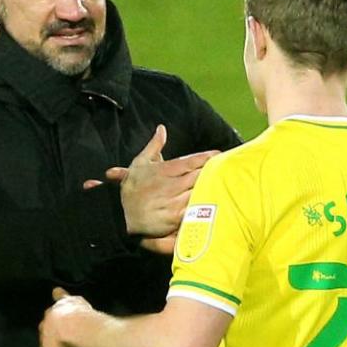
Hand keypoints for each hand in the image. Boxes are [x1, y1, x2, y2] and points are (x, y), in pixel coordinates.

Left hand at [39, 287, 90, 346]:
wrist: (74, 325)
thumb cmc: (79, 313)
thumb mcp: (74, 300)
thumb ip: (65, 298)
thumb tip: (56, 291)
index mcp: (53, 312)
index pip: (50, 315)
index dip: (53, 321)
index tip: (54, 328)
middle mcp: (46, 325)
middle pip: (47, 334)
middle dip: (54, 341)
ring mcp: (45, 340)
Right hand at [86, 125, 216, 240]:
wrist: (120, 213)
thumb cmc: (132, 187)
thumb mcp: (140, 162)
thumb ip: (154, 145)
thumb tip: (162, 128)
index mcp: (164, 170)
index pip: (191, 161)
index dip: (207, 157)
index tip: (218, 154)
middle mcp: (170, 185)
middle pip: (199, 175)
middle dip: (213, 171)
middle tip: (226, 168)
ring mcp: (173, 202)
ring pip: (199, 192)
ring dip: (211, 187)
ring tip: (224, 183)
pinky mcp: (174, 217)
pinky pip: (194, 210)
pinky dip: (204, 205)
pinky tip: (213, 202)